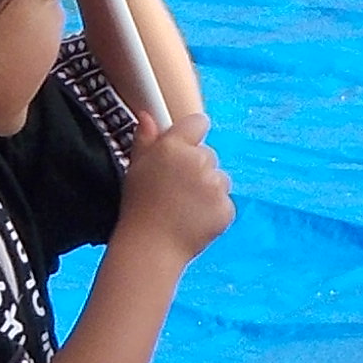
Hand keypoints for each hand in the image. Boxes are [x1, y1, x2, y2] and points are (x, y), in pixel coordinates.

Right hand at [115, 115, 234, 260]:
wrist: (151, 248)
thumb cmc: (139, 207)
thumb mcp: (135, 168)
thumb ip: (146, 139)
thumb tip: (148, 115)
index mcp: (173, 147)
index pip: (198, 123)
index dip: (192, 135)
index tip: (185, 148)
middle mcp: (197, 161)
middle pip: (208, 154)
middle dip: (197, 168)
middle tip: (176, 189)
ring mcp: (214, 186)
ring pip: (220, 178)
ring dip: (208, 189)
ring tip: (184, 207)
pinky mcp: (226, 208)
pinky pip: (225, 202)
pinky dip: (213, 211)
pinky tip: (194, 220)